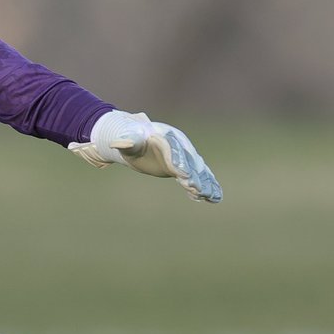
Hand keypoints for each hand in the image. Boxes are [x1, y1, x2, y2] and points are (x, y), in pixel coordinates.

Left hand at [69, 111, 222, 203]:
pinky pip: (199, 174)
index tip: (182, 174)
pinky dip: (207, 184)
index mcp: (165, 137)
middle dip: (194, 176)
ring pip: (197, 169)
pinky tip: (214, 198)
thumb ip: (127, 141)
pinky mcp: (186, 163)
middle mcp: (179, 145)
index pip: (173, 151)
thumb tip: (119, 142)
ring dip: (205, 183)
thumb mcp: (127, 139)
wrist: (138, 135)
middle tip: (198, 189)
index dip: (178, 162)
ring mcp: (185, 154)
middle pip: (188, 161)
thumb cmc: (130, 137)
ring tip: (211, 197)